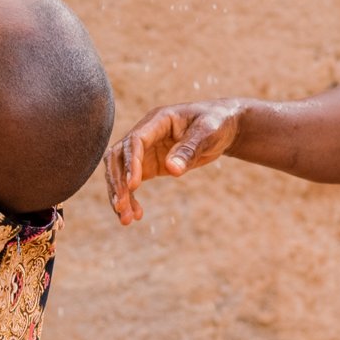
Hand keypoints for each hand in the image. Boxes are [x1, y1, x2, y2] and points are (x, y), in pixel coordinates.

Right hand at [103, 100, 243, 225]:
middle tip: (121, 206)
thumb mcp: (208, 133)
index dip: (131, 162)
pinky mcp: (148, 165)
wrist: (221, 126)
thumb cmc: (215, 123)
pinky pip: (130, 182)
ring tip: (125, 219)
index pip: (135, 140)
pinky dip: (130, 198)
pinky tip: (135, 215)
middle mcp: (145, 134)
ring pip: (119, 171)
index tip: (133, 185)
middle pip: (119, 156)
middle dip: (118, 181)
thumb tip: (172, 170)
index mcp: (158, 120)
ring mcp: (144, 150)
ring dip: (119, 194)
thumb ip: (189, 150)